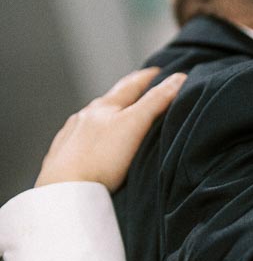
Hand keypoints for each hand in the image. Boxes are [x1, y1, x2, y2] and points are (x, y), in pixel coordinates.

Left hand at [36, 68, 186, 191]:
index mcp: (104, 106)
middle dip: (125, 95)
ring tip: (117, 119)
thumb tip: (179, 78)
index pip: (130, 85)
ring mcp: (72, 135)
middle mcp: (85, 116)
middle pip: (110, 101)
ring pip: (93, 120)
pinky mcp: (64, 155)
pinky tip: (93, 145)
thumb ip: (156, 101)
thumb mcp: (134, 125)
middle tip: (139, 91)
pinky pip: (80, 139)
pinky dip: (92, 137)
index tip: (158, 71)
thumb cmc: (100, 158)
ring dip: (107, 116)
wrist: (65, 189)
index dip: (147, 77)